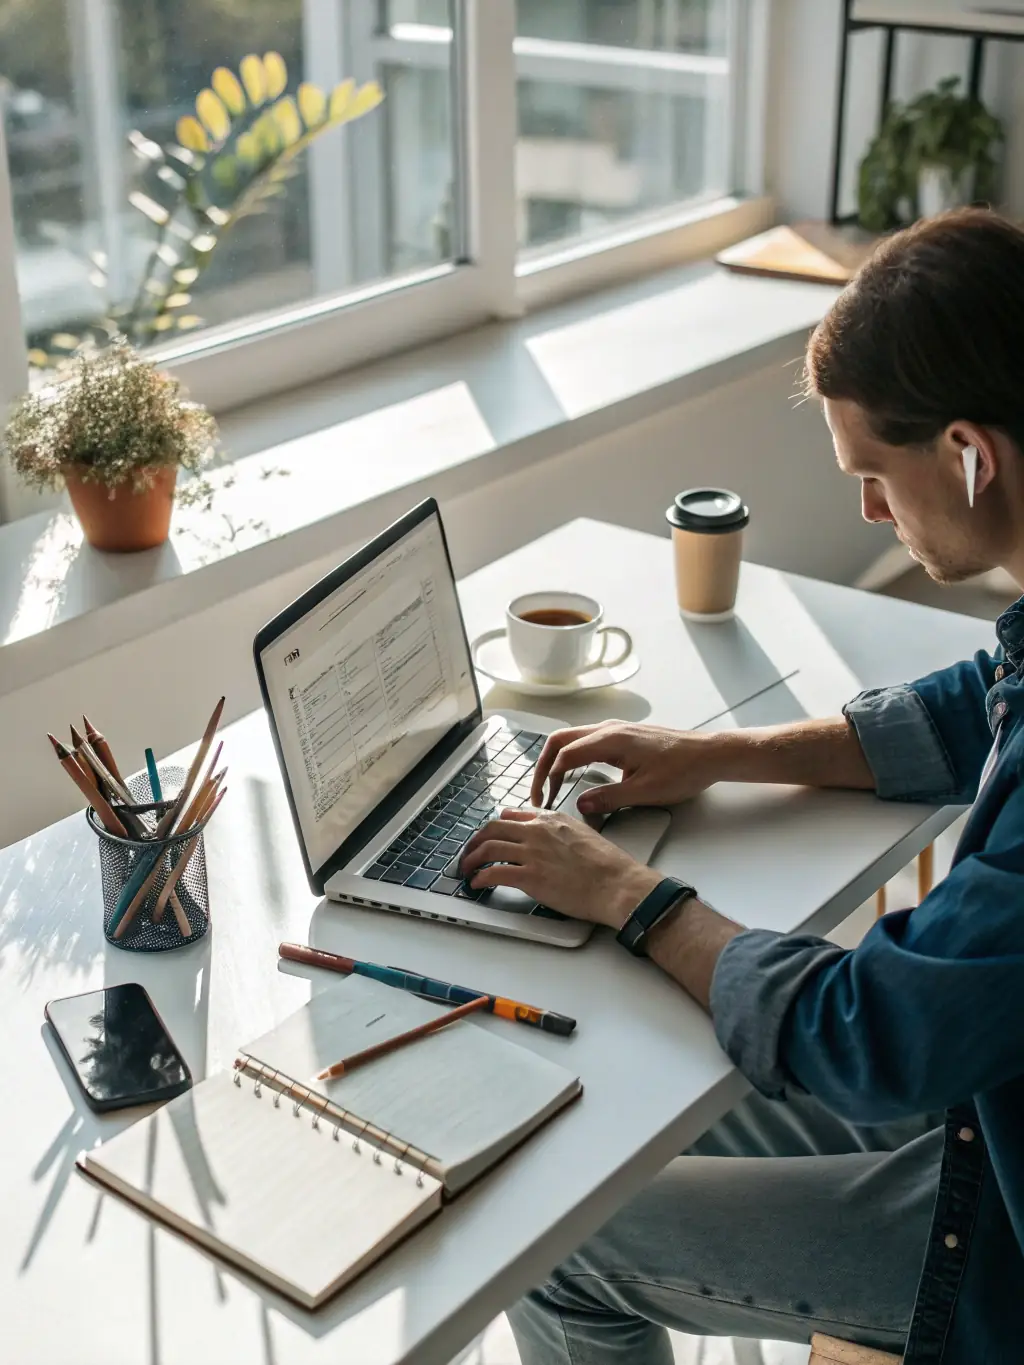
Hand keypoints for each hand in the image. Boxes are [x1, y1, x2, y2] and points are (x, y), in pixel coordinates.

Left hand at [459, 808, 661, 927]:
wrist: (617, 884)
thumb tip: (554, 836)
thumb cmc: (608, 865)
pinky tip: (477, 883)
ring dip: (472, 859)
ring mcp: (532, 853)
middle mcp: (538, 831)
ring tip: (466, 869)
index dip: (496, 825)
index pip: (513, 814)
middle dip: (476, 840)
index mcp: (552, 819)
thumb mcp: (585, 833)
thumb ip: (563, 831)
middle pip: (493, 828)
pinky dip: (480, 877)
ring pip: (488, 848)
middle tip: (470, 852)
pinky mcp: (530, 877)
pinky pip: (494, 873)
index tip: (490, 835)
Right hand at [531, 721, 723, 814]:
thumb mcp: (644, 792)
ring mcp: (616, 729)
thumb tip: (579, 806)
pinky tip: (575, 775)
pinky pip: (587, 741)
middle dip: (543, 765)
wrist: (709, 754)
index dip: (547, 778)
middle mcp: (609, 729)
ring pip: (573, 738)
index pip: (564, 755)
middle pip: (561, 740)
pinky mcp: (623, 735)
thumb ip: (608, 799)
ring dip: (557, 759)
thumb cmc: (682, 770)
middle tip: (538, 792)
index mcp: (610, 740)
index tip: (543, 801)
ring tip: (550, 785)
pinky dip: (572, 756)